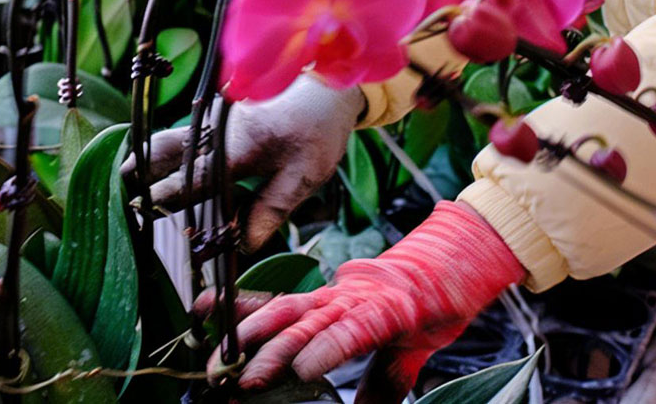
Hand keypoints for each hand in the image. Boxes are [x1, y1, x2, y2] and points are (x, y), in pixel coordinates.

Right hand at [128, 76, 362, 250]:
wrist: (327, 86)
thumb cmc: (317, 130)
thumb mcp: (304, 176)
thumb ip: (272, 209)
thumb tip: (245, 244)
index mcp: (237, 147)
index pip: (191, 180)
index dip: (165, 201)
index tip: (141, 215)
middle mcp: (218, 131)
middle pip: (166, 151)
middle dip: (140, 172)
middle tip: (116, 194)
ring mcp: (216, 121)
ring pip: (170, 140)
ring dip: (149, 159)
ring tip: (125, 182)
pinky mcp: (219, 119)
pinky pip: (185, 136)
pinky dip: (167, 153)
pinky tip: (158, 170)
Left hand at [213, 201, 525, 403]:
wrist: (458, 270)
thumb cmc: (418, 309)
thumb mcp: (388, 354)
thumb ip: (371, 385)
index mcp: (329, 305)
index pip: (275, 305)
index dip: (237, 308)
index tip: (197, 311)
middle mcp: (334, 300)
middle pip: (281, 317)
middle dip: (244, 341)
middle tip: (212, 366)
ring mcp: (358, 303)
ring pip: (307, 321)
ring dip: (275, 347)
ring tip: (247, 370)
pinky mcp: (388, 311)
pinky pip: (353, 331)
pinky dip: (329, 348)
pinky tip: (306, 367)